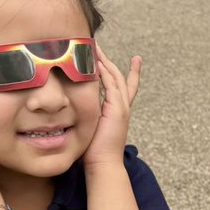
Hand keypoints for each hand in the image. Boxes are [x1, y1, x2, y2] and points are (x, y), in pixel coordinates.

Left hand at [82, 46, 140, 168]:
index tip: (134, 60)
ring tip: (96, 49)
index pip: (126, 88)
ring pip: (115, 77)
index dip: (129, 73)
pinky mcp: (117, 109)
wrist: (103, 163)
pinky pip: (111, 85)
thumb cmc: (94, 151)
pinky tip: (96, 63)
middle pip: (119, 77)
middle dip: (109, 61)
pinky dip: (105, 73)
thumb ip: (89, 115)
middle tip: (99, 47)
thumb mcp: (92, 128)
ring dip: (105, 62)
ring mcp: (121, 107)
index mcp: (119, 112)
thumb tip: (75, 110)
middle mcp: (123, 107)